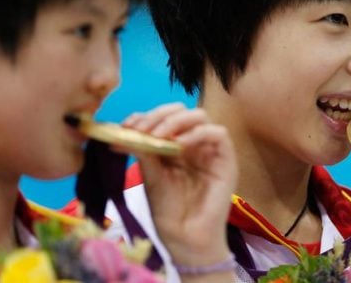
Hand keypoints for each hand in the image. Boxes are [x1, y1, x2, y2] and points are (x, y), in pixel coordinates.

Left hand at [122, 103, 236, 267]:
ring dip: (175, 121)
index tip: (126, 126)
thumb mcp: (150, 176)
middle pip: (181, 111)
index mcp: (173, 145)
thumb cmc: (169, 212)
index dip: (145, 116)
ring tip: (157, 136)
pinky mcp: (226, 160)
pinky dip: (197, 133)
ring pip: (200, 116)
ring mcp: (210, 150)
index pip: (163, 117)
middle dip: (158, 115)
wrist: (185, 240)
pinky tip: (179, 145)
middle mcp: (193, 143)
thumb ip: (144, 150)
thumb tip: (124, 130)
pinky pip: (218, 134)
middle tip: (140, 129)